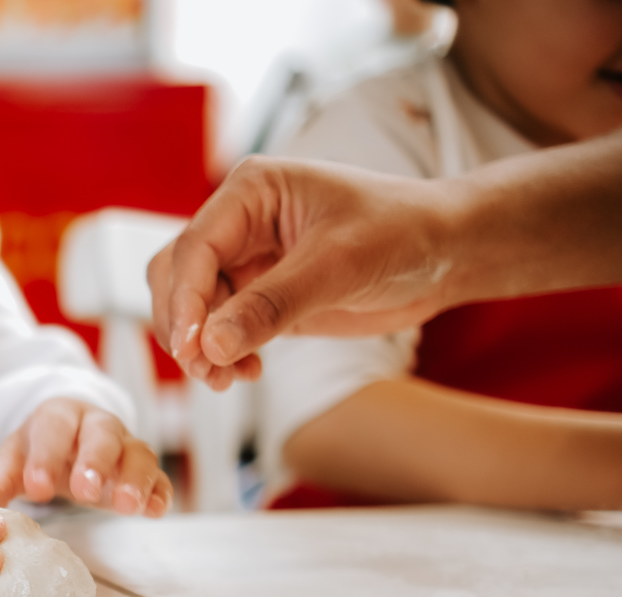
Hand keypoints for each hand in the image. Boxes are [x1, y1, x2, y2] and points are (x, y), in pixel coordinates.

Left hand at [0, 398, 172, 517]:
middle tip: (85, 493)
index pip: (54, 429)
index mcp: (59, 416)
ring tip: (127, 507)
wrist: (71, 440)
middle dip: (95, 461)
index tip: (37, 489)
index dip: (46, 457)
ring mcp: (126, 445)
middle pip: (102, 434)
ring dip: (134, 479)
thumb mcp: (15, 459)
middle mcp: (97, 424)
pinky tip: (157, 511)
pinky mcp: (144, 469)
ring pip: (137, 453)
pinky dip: (160, 492)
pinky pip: (159, 477)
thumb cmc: (40, 450)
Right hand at [148, 156, 457, 389]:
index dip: (185, 300)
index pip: (194, 247)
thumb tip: (211, 345)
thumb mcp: (337, 265)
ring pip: (192, 305)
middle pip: (177, 275)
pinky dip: (222, 353)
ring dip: (199, 346)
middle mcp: (239, 222)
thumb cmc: (402, 233)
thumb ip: (271, 305)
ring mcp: (247, 260)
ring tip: (228, 378)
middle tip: (207, 370)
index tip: (191, 348)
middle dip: (185, 326)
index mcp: (251, 191)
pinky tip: (246, 370)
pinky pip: (219, 326)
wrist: (446, 253)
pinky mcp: (260, 295)